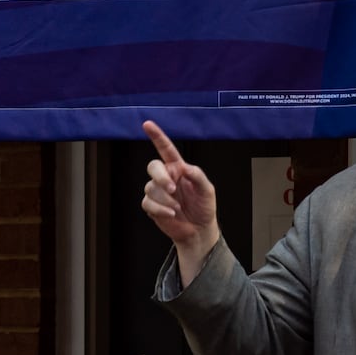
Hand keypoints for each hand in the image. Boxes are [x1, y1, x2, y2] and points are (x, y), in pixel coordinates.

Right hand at [141, 120, 220, 283]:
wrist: (198, 230)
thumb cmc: (204, 207)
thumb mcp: (207, 190)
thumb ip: (197, 176)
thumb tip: (184, 168)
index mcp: (178, 168)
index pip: (166, 149)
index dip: (157, 136)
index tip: (147, 124)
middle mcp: (166, 177)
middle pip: (153, 167)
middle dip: (161, 177)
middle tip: (173, 189)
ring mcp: (157, 192)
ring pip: (150, 188)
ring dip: (165, 199)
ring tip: (177, 208)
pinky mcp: (151, 206)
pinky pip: (148, 202)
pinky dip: (160, 209)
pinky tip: (172, 214)